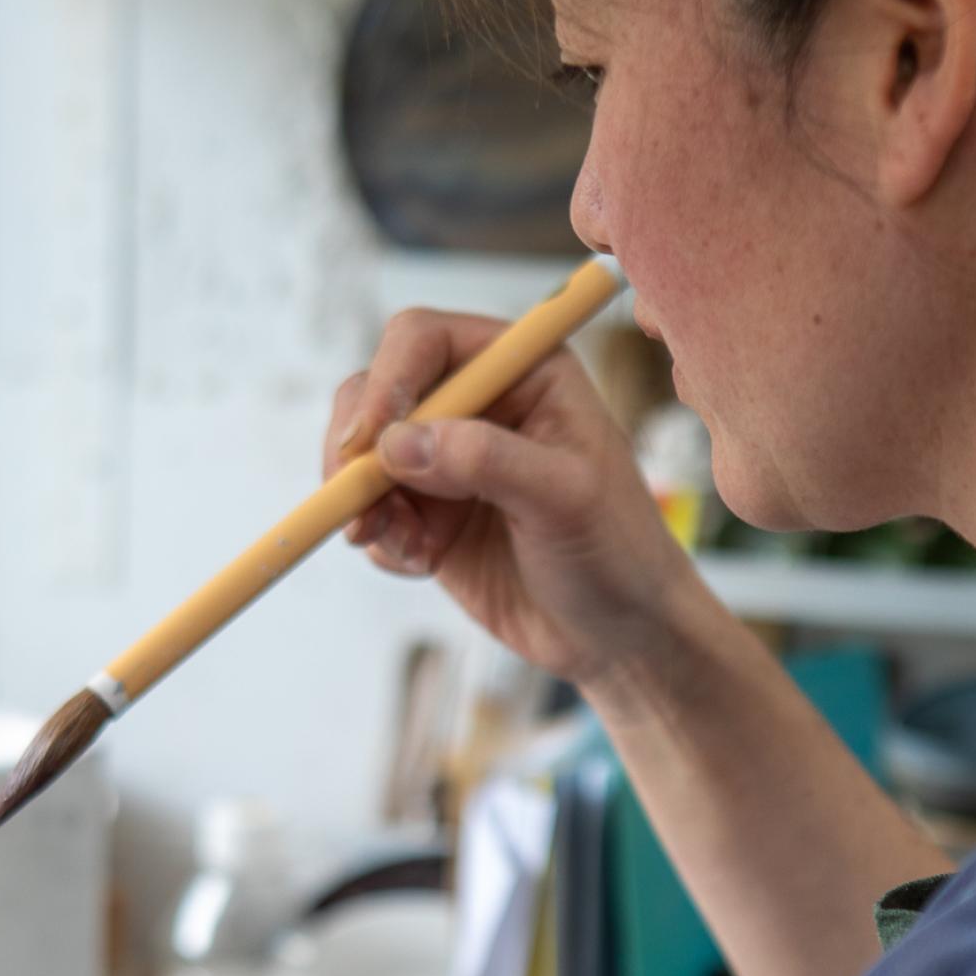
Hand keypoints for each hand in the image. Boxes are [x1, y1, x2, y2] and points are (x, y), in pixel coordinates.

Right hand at [327, 310, 691, 695]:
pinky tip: (424, 565)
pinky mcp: (428, 515)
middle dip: (357, 447)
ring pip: (362, 455)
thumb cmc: (617, 553)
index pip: (425, 340)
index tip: (368, 440)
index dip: (386, 379)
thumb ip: (485, 460)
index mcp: (522, 372)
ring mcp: (447, 461)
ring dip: (363, 502)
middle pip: (376, 392)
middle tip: (356, 504)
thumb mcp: (565, 499)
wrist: (620, 635)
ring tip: (406, 547)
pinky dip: (380, 540)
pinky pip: (371, 512)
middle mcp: (477, 405)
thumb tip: (397, 443)